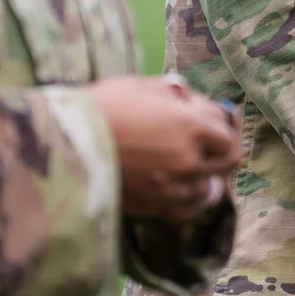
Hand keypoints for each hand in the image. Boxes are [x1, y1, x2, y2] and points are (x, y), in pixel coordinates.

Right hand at [90, 76, 241, 219]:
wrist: (67, 143)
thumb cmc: (103, 107)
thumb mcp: (142, 86)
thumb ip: (174, 94)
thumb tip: (188, 98)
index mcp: (190, 127)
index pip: (227, 133)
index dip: (223, 124)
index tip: (211, 118)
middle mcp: (188, 160)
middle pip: (227, 163)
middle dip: (222, 150)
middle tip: (211, 142)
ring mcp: (172, 188)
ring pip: (208, 188)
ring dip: (205, 175)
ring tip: (191, 164)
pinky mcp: (153, 207)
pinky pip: (185, 209)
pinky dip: (189, 199)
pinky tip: (183, 189)